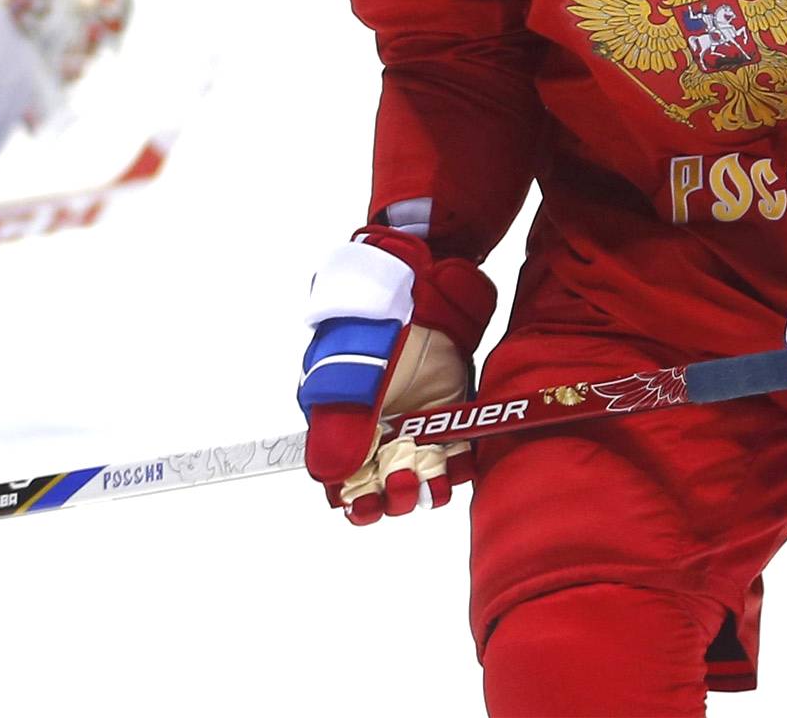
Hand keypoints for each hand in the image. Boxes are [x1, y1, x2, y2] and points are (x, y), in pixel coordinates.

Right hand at [297, 226, 495, 523]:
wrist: (424, 283)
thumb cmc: (375, 323)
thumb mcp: (353, 371)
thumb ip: (340, 423)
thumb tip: (327, 476)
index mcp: (341, 420)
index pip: (341, 477)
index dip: (351, 496)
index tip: (365, 502)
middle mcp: (377, 429)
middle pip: (380, 486)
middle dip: (390, 495)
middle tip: (402, 482)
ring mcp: (414, 422)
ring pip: (419, 478)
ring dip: (425, 489)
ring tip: (431, 480)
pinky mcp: (448, 414)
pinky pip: (455, 456)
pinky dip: (459, 468)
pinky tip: (459, 466)